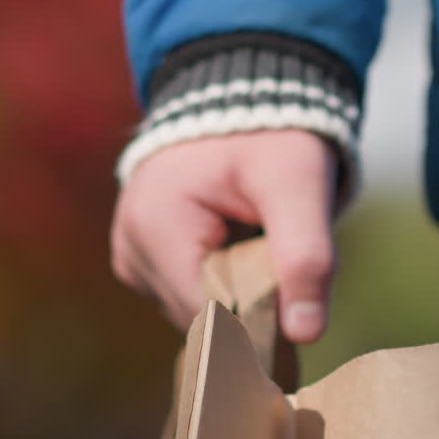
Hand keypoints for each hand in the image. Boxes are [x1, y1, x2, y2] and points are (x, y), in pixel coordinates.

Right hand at [110, 130, 337, 343]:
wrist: (241, 103)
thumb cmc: (270, 138)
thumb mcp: (299, 184)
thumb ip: (307, 257)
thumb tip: (306, 334)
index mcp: (155, 227)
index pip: (211, 315)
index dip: (260, 324)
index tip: (298, 314)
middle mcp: (131, 250)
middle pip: (204, 321)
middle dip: (252, 307)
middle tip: (286, 269)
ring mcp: (132, 261)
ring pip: (199, 319)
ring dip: (240, 300)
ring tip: (261, 252)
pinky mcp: (142, 267)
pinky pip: (192, 303)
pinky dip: (225, 291)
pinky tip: (240, 256)